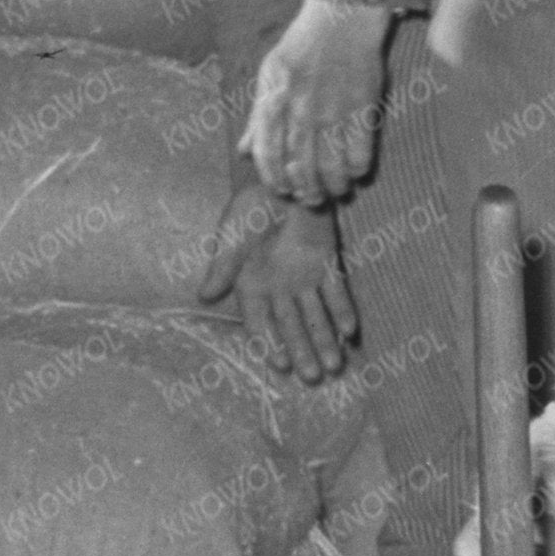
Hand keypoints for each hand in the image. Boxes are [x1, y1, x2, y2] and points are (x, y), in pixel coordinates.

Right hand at [213, 194, 356, 382]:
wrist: (281, 178)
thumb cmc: (250, 206)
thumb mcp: (233, 235)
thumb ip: (223, 266)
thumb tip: (204, 296)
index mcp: (250, 285)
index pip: (260, 324)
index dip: (269, 345)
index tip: (281, 366)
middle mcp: (278, 288)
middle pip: (291, 327)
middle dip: (302, 352)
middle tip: (313, 377)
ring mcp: (303, 277)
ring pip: (315, 316)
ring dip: (325, 340)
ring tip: (334, 366)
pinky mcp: (326, 262)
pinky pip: (336, 291)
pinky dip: (343, 310)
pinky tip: (350, 331)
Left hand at [242, 0, 389, 207]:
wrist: (341, 15)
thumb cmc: (301, 45)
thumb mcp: (269, 75)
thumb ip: (257, 116)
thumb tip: (244, 151)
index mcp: (275, 100)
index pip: (268, 154)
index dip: (275, 179)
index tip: (284, 190)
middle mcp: (301, 109)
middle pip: (301, 166)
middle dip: (306, 190)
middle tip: (312, 198)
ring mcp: (333, 108)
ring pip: (331, 165)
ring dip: (333, 185)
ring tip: (336, 190)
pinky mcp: (363, 105)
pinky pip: (361, 150)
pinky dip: (358, 167)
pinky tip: (357, 171)